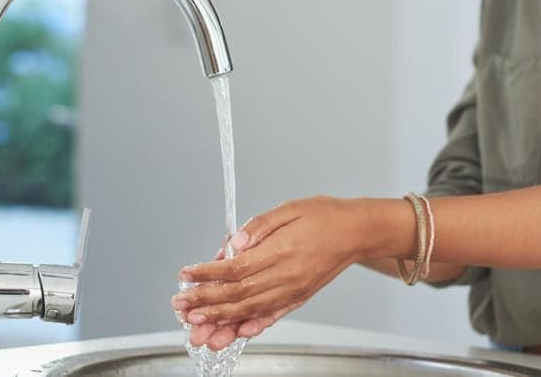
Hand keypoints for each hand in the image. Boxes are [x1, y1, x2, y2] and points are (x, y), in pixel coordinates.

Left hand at [173, 197, 367, 346]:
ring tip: (199, 330)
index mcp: (281, 250)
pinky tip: (237, 333)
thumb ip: (260, 225)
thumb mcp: (290, 208)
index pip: (235, 268)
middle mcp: (286, 276)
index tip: (186, 275)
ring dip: (222, 321)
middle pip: (238, 294)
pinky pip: (273, 315)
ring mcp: (293, 290)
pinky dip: (253, 326)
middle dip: (205, 302)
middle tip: (181, 306)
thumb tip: (235, 241)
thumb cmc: (325, 216)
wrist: (358, 232)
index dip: (207, 274)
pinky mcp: (299, 296)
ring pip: (251, 311)